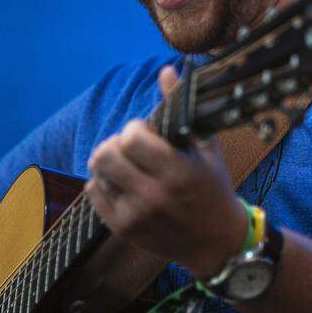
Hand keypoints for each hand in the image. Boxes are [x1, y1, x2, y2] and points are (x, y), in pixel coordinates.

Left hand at [84, 65, 248, 278]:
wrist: (217, 242)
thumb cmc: (213, 188)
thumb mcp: (205, 147)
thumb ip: (181, 108)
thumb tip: (166, 70)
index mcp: (177, 171)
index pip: (131, 138)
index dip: (134, 129)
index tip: (147, 134)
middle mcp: (153, 195)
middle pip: (105, 154)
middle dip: (116, 143)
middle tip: (131, 147)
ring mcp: (135, 215)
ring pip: (96, 173)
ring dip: (108, 162)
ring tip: (127, 164)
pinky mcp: (123, 229)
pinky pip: (94, 193)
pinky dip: (103, 182)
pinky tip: (122, 182)